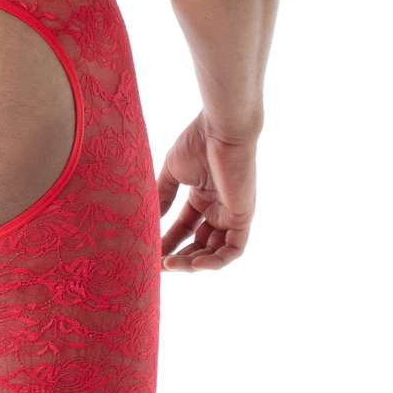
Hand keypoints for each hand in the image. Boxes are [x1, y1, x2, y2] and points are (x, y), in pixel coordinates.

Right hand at [157, 114, 256, 270]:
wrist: (221, 127)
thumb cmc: (198, 141)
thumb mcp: (173, 172)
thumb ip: (163, 196)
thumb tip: (152, 219)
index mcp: (203, 197)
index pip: (185, 228)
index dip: (168, 243)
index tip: (149, 253)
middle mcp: (219, 208)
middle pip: (199, 244)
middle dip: (178, 257)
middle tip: (158, 264)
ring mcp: (231, 213)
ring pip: (214, 252)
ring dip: (192, 263)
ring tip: (170, 265)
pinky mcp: (243, 216)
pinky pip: (233, 250)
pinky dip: (215, 262)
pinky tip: (194, 264)